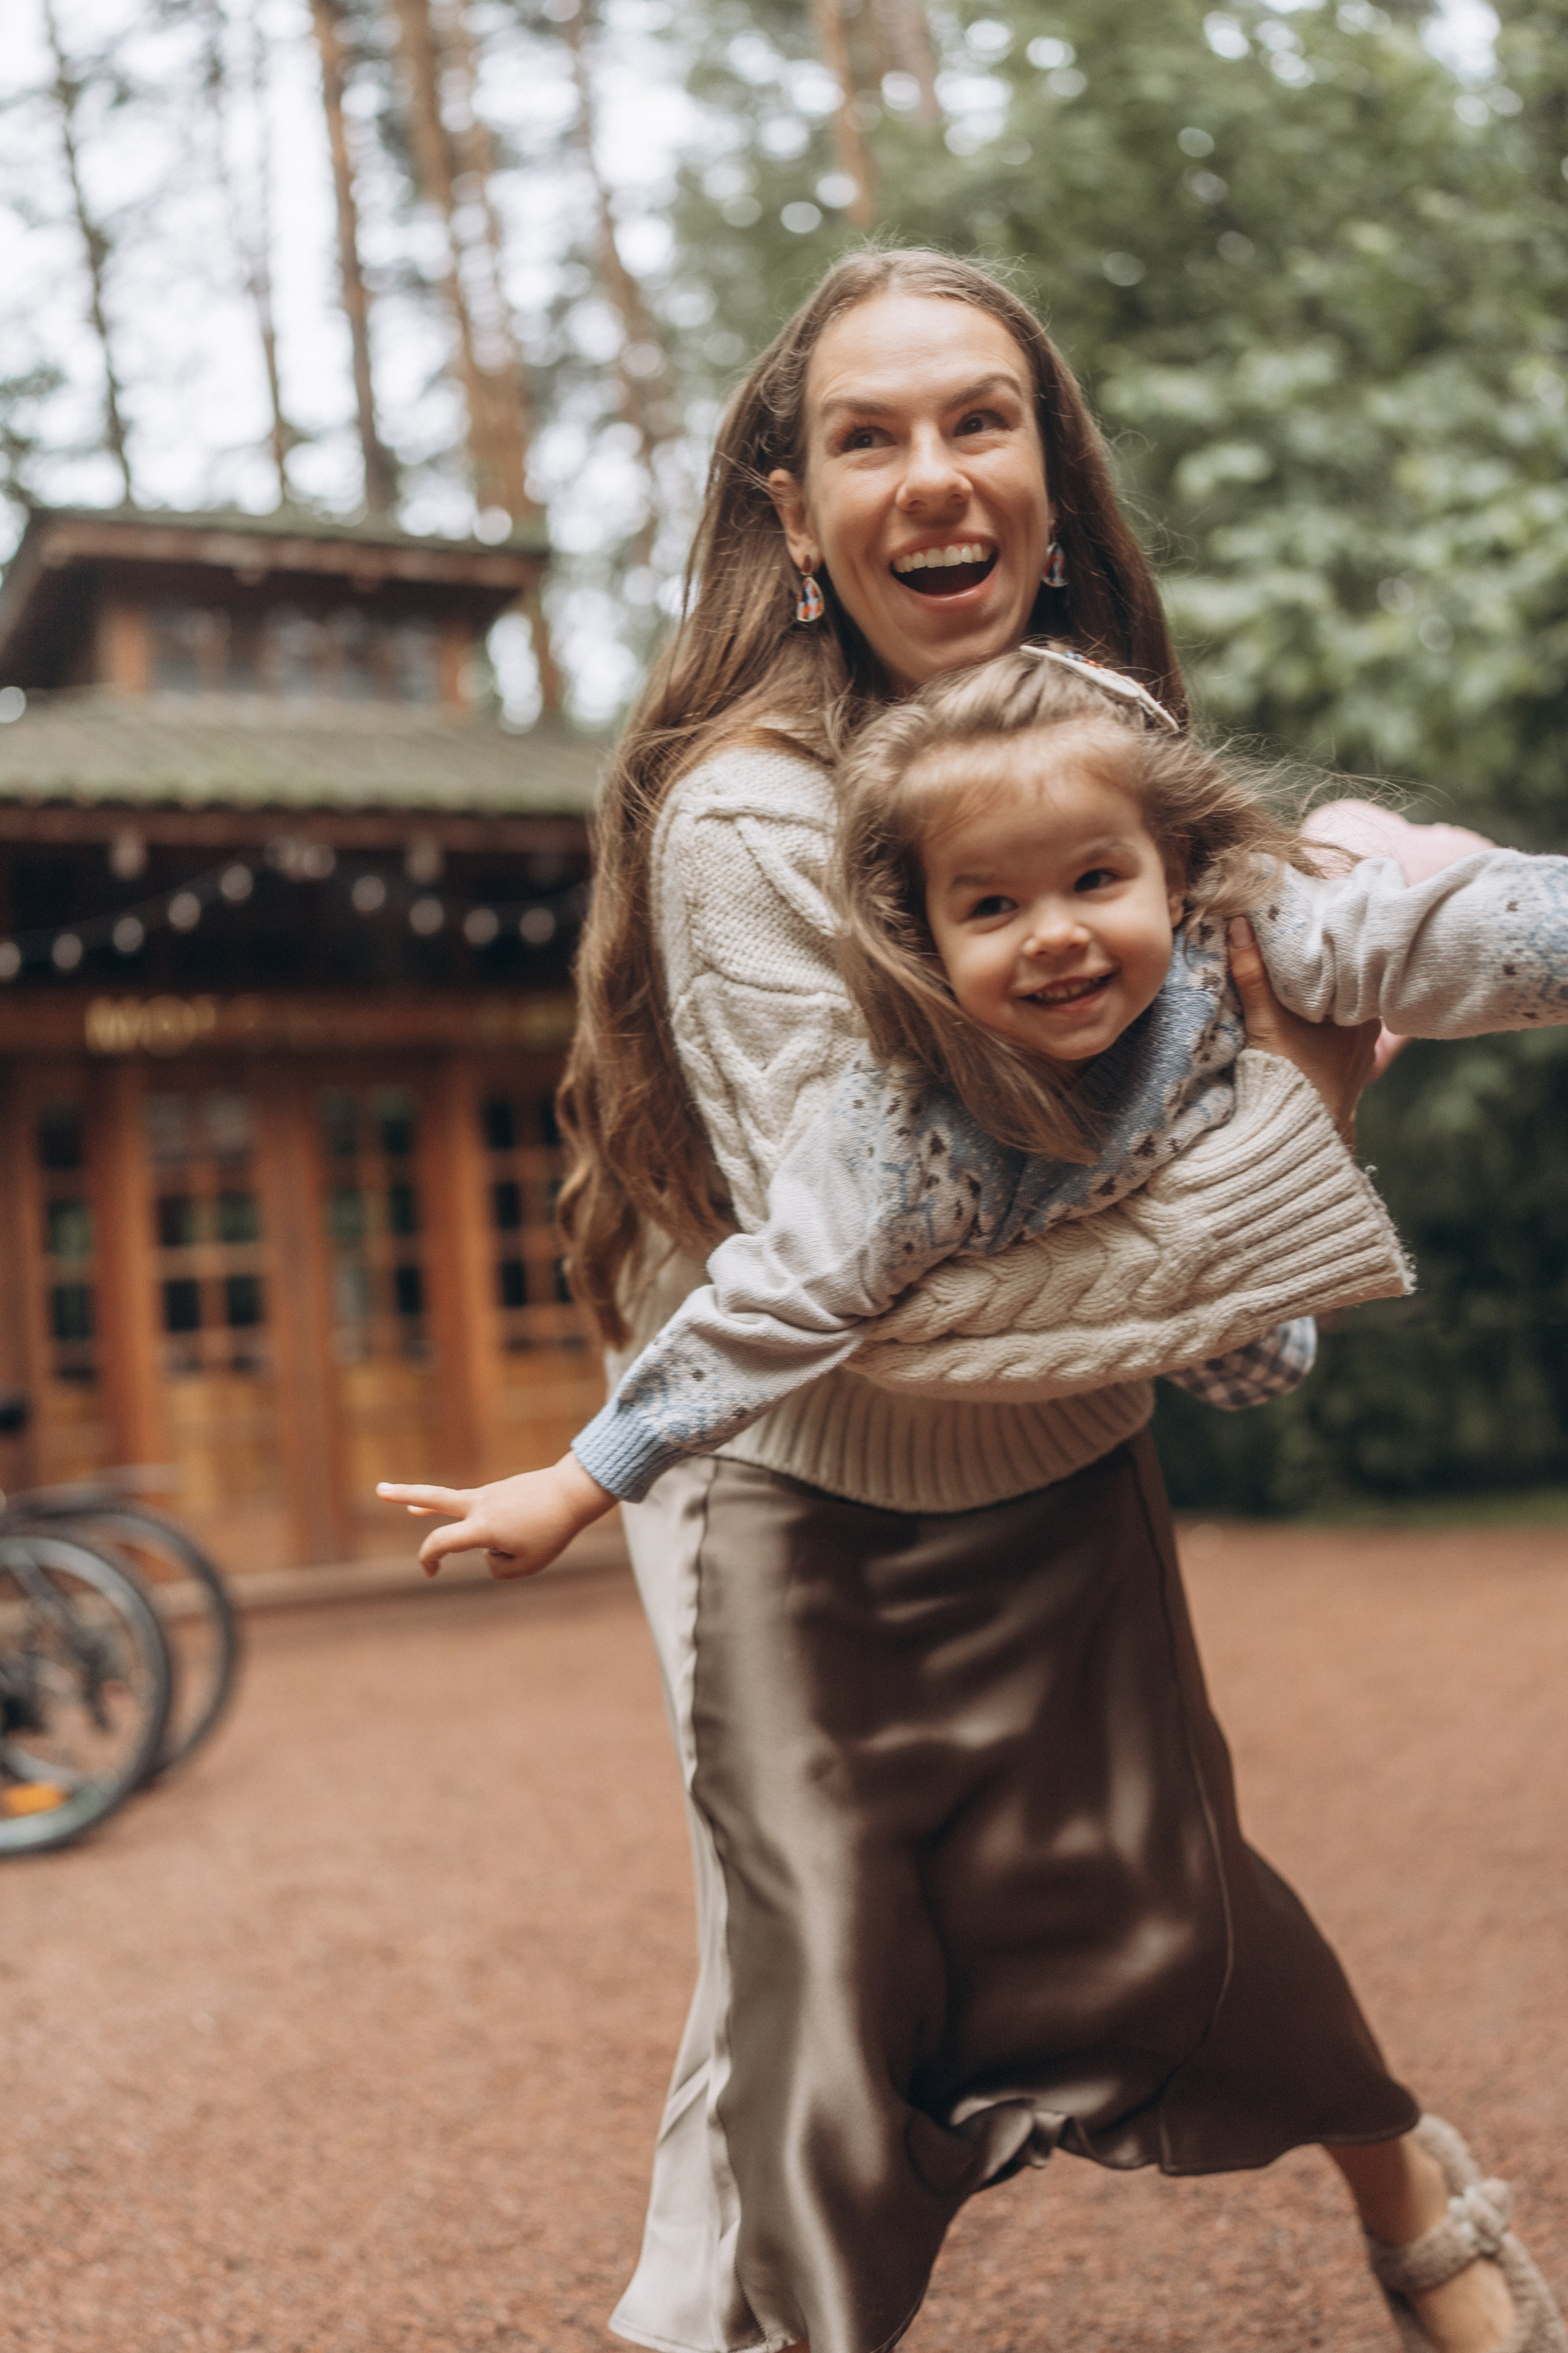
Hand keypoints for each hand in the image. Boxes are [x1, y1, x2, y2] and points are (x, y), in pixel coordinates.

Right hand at [376, 1454, 614, 1579]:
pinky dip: (462, 1509)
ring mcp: (489, 1494)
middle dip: (405, 1495)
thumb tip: (488, 1554)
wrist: (573, 1493)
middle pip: (434, 1498)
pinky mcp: (499, 1491)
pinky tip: (453, 1508)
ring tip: (400, 1502)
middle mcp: (480, 1505)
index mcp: (482, 1526)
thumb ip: (499, 1569)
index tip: (431, 1573)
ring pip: (451, 1499)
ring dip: (425, 1501)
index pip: (441, 1544)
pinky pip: (474, 1502)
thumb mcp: (527, 1565)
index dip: (427, 1560)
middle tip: (378, 1490)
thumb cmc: (552, 1532)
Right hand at [1227, 915, 1378, 1150]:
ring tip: (1293, 980)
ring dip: (1318, 1004)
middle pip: (1345, 992)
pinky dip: (1316, 1029)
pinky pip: (1332, 1042)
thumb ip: (1253, 974)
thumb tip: (1239, 923)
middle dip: (1322, 975)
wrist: (1295, 1140)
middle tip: (1298, 947)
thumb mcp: (1267, 1020)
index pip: (1352, 968)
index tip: (1311, 930)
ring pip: (1338, 1019)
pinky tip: (1298, 1022)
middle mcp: (1367, 1035)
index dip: (1332, 949)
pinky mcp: (1340, 1079)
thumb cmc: (1290, 1078)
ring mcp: (1356, 1060)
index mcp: (1362, 1015)